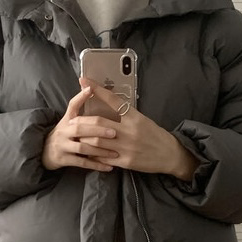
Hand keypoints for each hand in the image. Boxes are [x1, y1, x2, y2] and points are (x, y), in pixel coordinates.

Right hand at [42, 87, 118, 171]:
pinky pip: (82, 162)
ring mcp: (63, 146)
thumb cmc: (63, 135)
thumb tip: (91, 89)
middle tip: (113, 132)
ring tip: (115, 152)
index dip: (81, 97)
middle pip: (80, 129)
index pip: (72, 105)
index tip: (91, 89)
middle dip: (98, 130)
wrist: (44, 153)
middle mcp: (63, 131)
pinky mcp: (64, 159)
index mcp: (67, 120)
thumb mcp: (68, 121)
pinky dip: (96, 165)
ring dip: (100, 150)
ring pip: (82, 147)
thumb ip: (79, 109)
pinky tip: (108, 167)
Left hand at [71, 77, 199, 180]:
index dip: (97, 89)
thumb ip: (126, 114)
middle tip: (72, 120)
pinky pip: (103, 157)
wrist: (169, 155)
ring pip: (97, 141)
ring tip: (76, 136)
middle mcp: (129, 130)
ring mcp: (126, 147)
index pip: (113, 99)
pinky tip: (86, 152)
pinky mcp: (126, 161)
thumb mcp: (142, 120)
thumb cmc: (155, 135)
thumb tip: (109, 106)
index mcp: (134, 117)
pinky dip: (93, 154)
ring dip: (84, 138)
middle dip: (83, 120)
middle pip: (99, 122)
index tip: (84, 80)